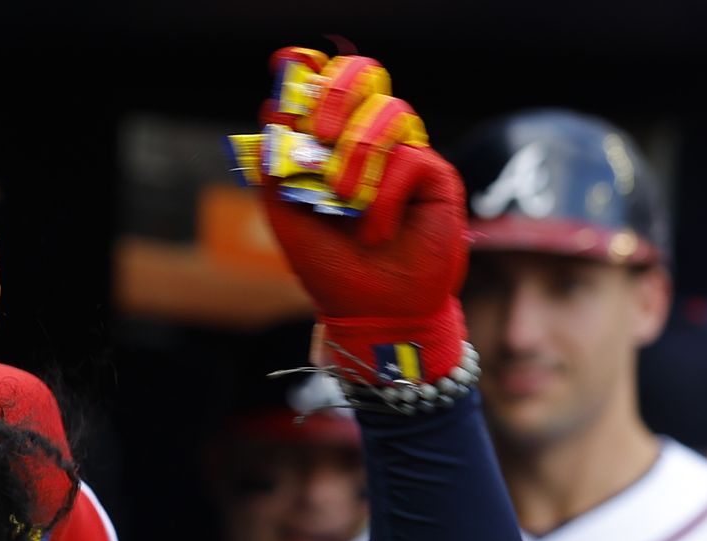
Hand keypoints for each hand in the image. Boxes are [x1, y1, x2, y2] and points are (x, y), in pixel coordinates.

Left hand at [252, 51, 468, 387]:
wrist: (372, 311)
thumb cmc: (330, 267)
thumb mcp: (286, 215)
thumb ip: (274, 167)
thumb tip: (271, 110)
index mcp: (330, 145)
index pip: (323, 86)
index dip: (307, 73)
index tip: (285, 65)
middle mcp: (368, 141)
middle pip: (362, 76)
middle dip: (334, 96)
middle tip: (315, 131)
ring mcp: (403, 155)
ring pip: (386, 112)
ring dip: (356, 154)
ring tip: (341, 199)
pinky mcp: (435, 176)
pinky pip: (408, 159)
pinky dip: (382, 196)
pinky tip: (374, 231)